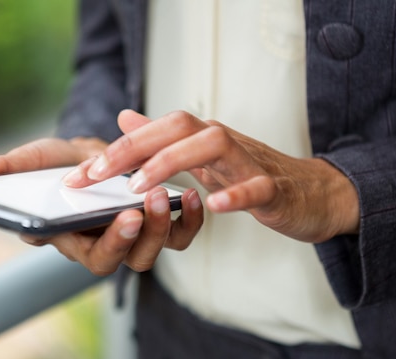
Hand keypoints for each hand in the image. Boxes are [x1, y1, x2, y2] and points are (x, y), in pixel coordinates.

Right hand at [0, 136, 203, 274]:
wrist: (94, 155)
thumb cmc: (62, 165)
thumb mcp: (36, 161)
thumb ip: (8, 167)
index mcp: (76, 239)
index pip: (95, 257)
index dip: (112, 242)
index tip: (126, 215)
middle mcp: (107, 244)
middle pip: (128, 260)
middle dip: (142, 237)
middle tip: (149, 204)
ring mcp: (135, 236)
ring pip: (156, 250)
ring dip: (165, 225)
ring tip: (172, 193)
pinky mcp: (158, 223)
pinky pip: (179, 232)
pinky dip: (190, 217)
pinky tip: (191, 192)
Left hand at [63, 110, 358, 242]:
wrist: (313, 193)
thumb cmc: (253, 175)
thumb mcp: (202, 156)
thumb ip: (163, 139)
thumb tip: (125, 117)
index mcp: (202, 139)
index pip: (156, 131)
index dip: (116, 150)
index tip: (81, 175)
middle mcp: (223, 142)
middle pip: (178, 128)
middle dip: (133, 148)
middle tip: (96, 176)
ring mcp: (251, 163)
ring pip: (213, 146)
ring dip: (172, 163)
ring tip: (139, 187)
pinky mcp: (275, 190)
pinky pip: (257, 187)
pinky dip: (235, 193)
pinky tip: (212, 204)